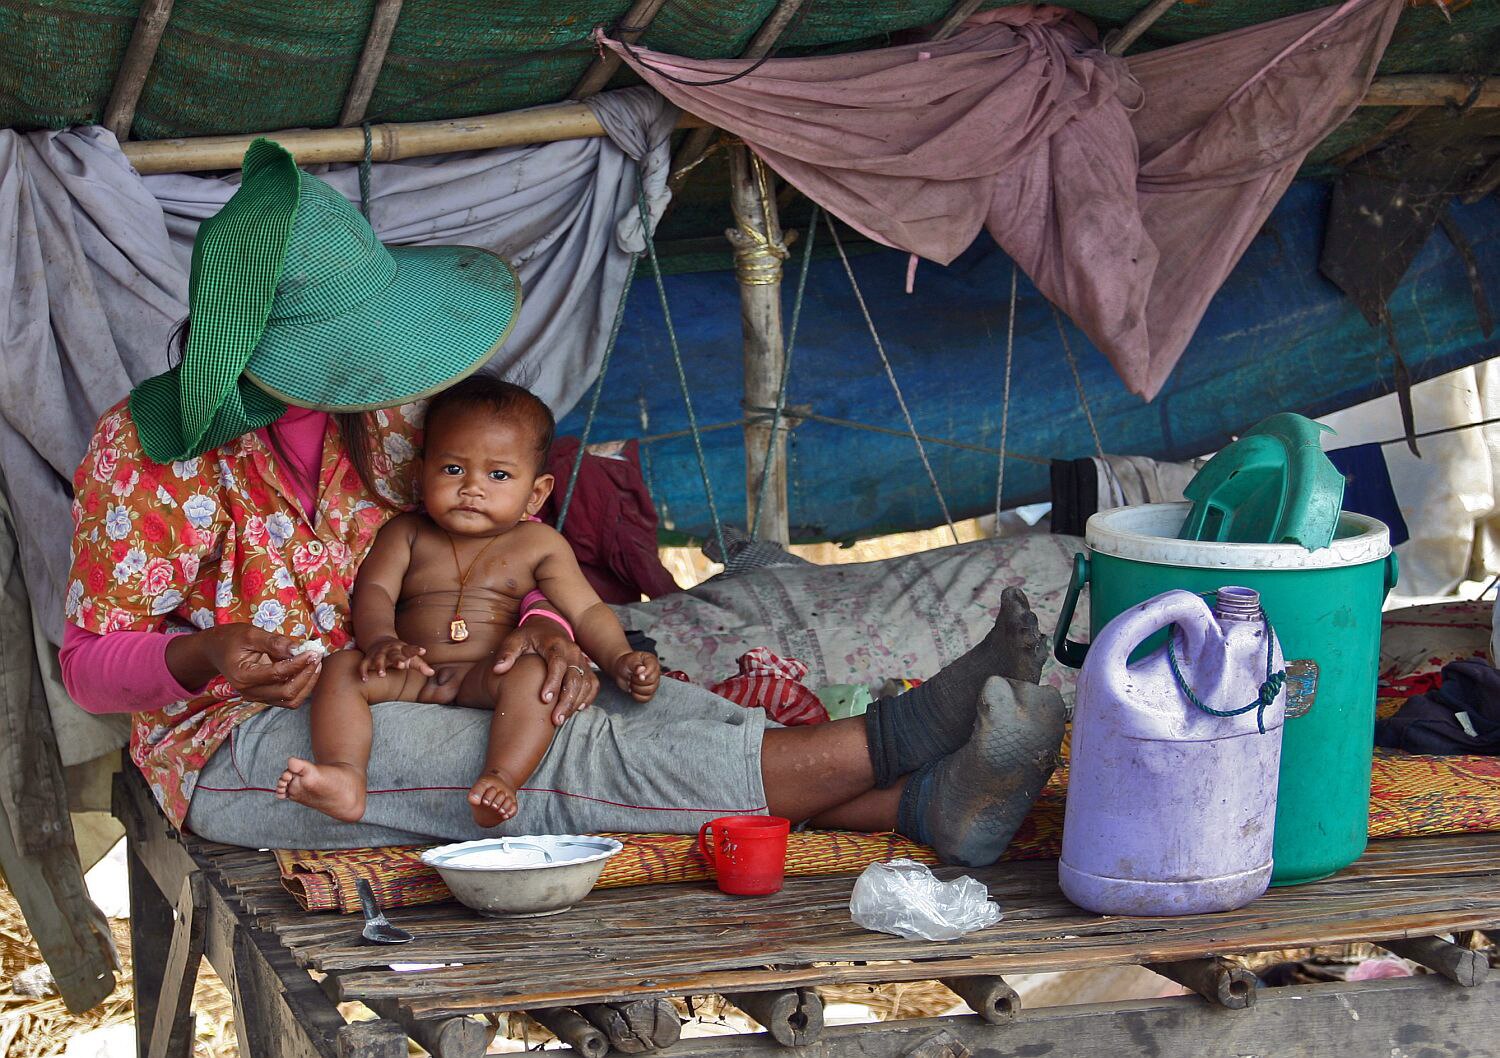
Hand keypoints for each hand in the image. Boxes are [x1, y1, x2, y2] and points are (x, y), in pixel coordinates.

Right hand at [192, 623, 321, 708]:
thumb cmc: (232, 639)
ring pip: (291, 700)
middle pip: (287, 693)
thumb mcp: (251, 633)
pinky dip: (302, 686)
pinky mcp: (265, 696)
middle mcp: (249, 692)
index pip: (278, 674)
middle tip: (317, 656)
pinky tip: (308, 669)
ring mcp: (257, 697)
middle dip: (307, 675)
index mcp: (243, 676)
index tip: (313, 650)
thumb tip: (298, 649)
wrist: (217, 650)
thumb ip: (274, 642)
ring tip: (316, 662)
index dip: (299, 663)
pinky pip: (288, 698)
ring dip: (308, 683)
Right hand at [359, 636, 435, 679]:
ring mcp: (378, 654)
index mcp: (402, 649)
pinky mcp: (367, 659)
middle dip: (397, 659)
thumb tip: (432, 673)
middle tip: (401, 665)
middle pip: (394, 654)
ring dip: (379, 666)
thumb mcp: (410, 656)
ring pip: (378, 659)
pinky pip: (363, 665)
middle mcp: (390, 650)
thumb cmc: (399, 652)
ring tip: (382, 674)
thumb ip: (420, 665)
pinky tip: (364, 679)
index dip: (416, 650)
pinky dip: (363, 671)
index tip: (423, 651)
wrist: (378, 640)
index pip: (410, 649)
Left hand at [492, 617, 598, 725]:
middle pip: (575, 678)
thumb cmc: (529, 636)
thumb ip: (506, 653)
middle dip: (566, 700)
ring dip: (576, 702)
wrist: (548, 625)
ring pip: (585, 683)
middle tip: (555, 720)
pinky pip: (592, 684)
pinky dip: (588, 697)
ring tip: (561, 720)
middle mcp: (572, 652)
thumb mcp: (515, 639)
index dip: (553, 682)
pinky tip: (576, 709)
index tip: (544, 699)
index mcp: (555, 644)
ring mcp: (581, 660)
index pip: (557, 663)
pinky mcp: (586, 667)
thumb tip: (498, 669)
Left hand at [611, 651, 660, 702]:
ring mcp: (654, 683)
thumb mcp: (629, 661)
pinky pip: (646, 698)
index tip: (636, 673)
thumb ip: (636, 665)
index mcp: (652, 661)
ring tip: (633, 682)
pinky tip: (634, 690)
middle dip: (638, 680)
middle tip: (632, 676)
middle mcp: (655, 672)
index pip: (653, 669)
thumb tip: (641, 670)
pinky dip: (637, 696)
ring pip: (650, 690)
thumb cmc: (627, 664)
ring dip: (637, 688)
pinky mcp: (649, 692)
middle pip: (651, 681)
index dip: (644, 673)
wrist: (621, 670)